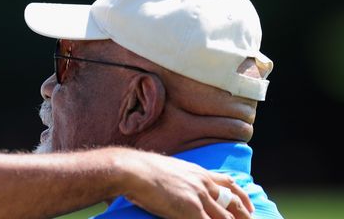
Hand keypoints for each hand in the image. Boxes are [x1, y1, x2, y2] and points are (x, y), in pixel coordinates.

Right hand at [119, 150, 253, 218]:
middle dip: (244, 217)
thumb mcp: (167, 169)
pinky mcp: (191, 211)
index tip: (250, 208)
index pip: (229, 184)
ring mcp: (199, 198)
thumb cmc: (141, 169)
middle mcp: (203, 184)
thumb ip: (179, 177)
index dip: (242, 198)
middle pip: (233, 204)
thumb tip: (175, 184)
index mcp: (198, 172)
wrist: (132, 170)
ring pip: (226, 218)